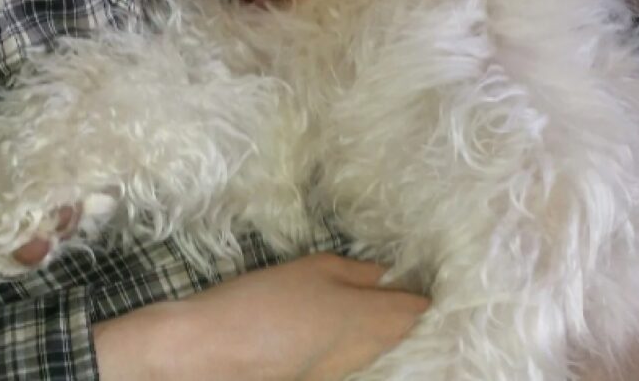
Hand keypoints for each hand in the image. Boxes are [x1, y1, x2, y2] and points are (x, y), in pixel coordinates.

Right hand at [93, 253, 429, 380]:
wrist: (215, 350)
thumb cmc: (267, 300)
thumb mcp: (316, 267)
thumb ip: (359, 271)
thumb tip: (387, 274)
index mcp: (373, 317)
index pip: (419, 308)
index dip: (424, 289)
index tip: (422, 271)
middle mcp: (368, 349)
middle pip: (404, 330)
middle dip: (408, 308)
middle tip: (401, 280)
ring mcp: (346, 369)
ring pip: (380, 344)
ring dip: (384, 323)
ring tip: (376, 295)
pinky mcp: (323, 377)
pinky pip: (356, 354)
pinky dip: (359, 337)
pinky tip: (343, 319)